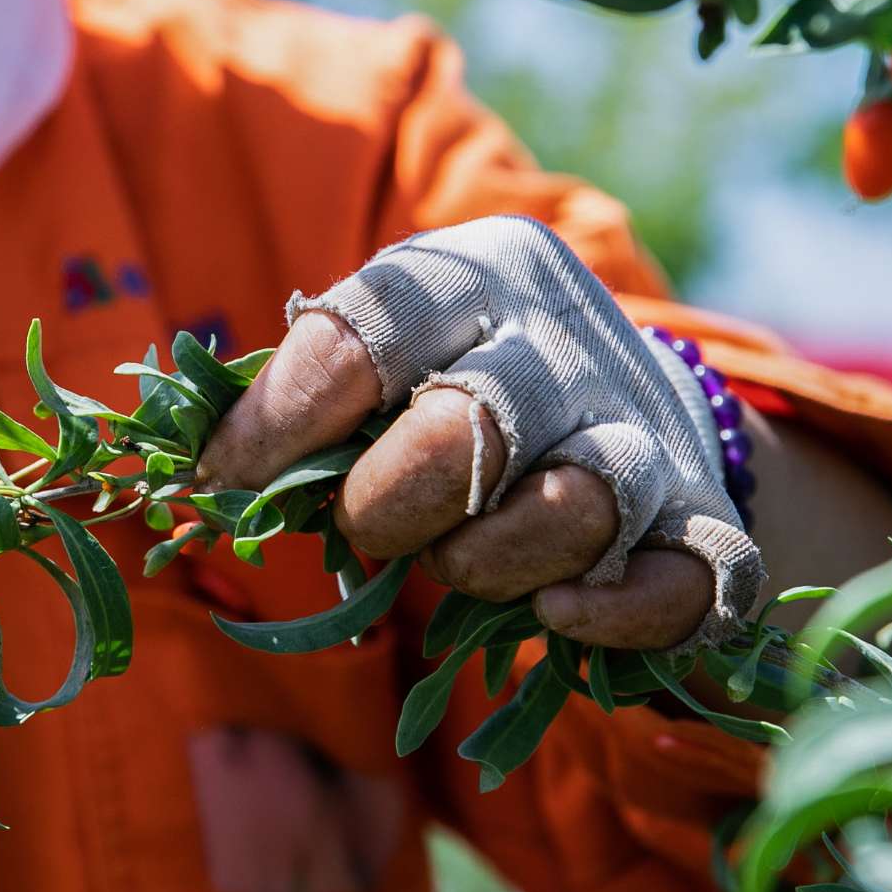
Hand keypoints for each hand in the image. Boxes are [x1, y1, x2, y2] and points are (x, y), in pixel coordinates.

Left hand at [199, 217, 760, 653]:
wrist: (630, 397)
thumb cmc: (456, 380)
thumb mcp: (384, 351)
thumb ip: (301, 395)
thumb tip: (189, 468)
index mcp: (475, 275)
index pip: (366, 328)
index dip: (283, 414)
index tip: (226, 476)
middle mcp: (565, 341)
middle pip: (470, 423)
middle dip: (392, 501)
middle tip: (369, 527)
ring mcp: (644, 431)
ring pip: (576, 502)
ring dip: (491, 560)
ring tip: (458, 567)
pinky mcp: (702, 520)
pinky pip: (686, 577)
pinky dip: (618, 610)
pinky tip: (558, 616)